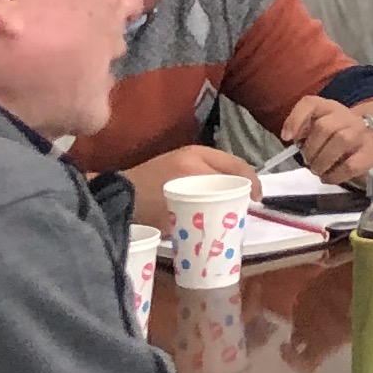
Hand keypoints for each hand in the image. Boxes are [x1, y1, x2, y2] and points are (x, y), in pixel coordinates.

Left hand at [127, 146, 260, 226]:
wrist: (116, 197)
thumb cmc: (148, 207)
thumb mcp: (182, 212)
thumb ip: (207, 211)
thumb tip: (230, 217)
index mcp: (197, 163)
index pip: (236, 170)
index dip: (252, 185)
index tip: (256, 202)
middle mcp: (194, 154)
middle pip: (231, 166)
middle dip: (244, 182)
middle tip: (249, 201)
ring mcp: (185, 155)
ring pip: (220, 166)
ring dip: (230, 180)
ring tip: (235, 198)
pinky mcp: (177, 160)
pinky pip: (207, 167)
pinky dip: (217, 179)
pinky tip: (216, 194)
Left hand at [279, 94, 372, 185]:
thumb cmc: (339, 140)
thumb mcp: (319, 130)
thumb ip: (302, 129)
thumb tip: (289, 137)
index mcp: (330, 109)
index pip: (311, 103)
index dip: (296, 119)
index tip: (287, 138)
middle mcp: (348, 117)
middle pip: (324, 127)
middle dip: (311, 150)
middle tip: (308, 162)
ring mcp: (363, 133)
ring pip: (341, 140)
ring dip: (323, 161)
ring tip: (318, 170)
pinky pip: (352, 164)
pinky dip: (335, 174)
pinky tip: (329, 178)